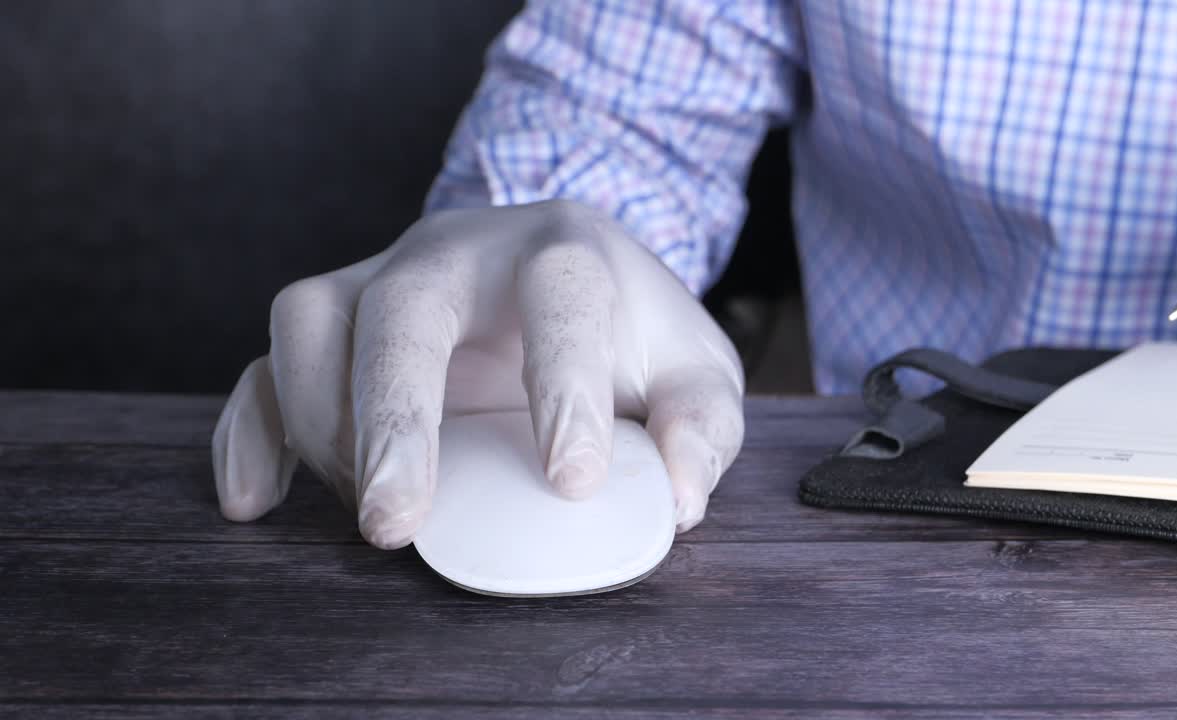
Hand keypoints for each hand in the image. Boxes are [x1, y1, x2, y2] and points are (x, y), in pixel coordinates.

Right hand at [212, 200, 744, 547]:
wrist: (563, 276)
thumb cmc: (629, 333)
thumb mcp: (692, 369)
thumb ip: (701, 423)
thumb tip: (681, 500)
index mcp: (565, 252)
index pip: (562, 297)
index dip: (564, 386)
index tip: (571, 482)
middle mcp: (461, 252)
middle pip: (405, 305)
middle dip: (395, 414)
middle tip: (395, 520)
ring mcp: (385, 278)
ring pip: (312, 317)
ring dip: (320, 421)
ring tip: (364, 506)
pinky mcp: (336, 321)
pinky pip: (264, 362)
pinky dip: (250, 429)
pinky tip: (255, 499)